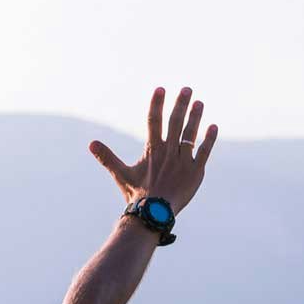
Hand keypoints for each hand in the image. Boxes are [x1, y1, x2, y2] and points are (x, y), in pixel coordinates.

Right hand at [89, 87, 217, 214]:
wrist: (153, 214)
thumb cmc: (137, 195)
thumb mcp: (121, 174)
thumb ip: (107, 157)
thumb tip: (91, 144)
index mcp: (152, 151)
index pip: (153, 121)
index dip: (156, 104)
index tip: (161, 89)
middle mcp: (168, 152)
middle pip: (175, 123)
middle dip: (181, 104)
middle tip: (187, 89)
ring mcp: (183, 161)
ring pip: (190, 134)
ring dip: (195, 117)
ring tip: (199, 103)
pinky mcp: (195, 172)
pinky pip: (204, 151)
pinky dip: (209, 139)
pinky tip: (213, 127)